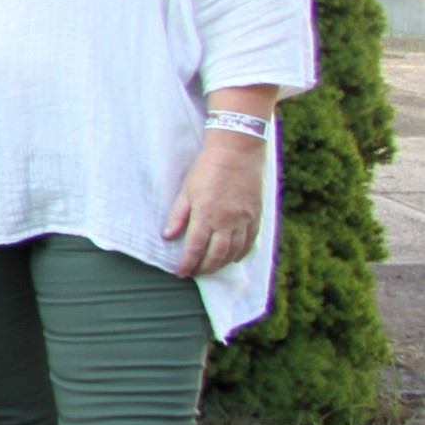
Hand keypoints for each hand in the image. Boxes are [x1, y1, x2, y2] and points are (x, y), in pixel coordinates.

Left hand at [165, 126, 269, 277]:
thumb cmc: (207, 168)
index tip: (181, 272)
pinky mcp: (256, 215)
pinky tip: (233, 258)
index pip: (195, 248)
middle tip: (195, 273)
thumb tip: (168, 237)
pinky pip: (250, 241)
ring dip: (222, 264)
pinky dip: (241, 253)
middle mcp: (227, 222)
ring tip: (211, 268)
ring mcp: (244, 220)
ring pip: (234, 251)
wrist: (237, 151)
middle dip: (204, 268)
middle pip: (216, 255)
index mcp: (206, 216)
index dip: (187, 264)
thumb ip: (178, 215)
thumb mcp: (186, 190)